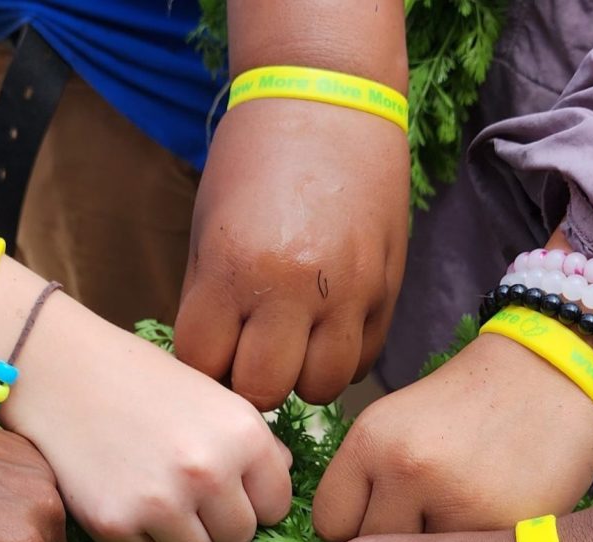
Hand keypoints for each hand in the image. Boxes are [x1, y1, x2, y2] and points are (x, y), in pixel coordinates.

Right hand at [9, 305, 293, 541]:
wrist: (64, 372)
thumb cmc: (144, 382)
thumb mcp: (215, 398)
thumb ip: (255, 443)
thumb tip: (287, 479)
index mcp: (244, 435)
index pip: (277, 507)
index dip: (252, 499)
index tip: (226, 486)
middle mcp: (210, 471)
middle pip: (239, 539)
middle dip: (217, 522)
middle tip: (185, 491)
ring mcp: (162, 501)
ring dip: (181, 537)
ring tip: (156, 494)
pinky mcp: (117, 523)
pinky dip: (137, 537)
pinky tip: (122, 494)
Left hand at [174, 101, 408, 410]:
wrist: (330, 101)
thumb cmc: (252, 163)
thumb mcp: (207, 231)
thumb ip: (207, 305)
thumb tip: (211, 368)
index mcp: (236, 268)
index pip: (206, 364)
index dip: (204, 364)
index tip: (210, 351)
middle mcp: (295, 288)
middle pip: (264, 389)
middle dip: (250, 381)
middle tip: (248, 356)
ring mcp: (350, 293)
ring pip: (321, 388)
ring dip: (299, 378)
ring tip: (290, 347)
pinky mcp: (388, 291)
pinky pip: (361, 362)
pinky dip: (338, 360)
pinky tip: (324, 332)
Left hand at [313, 333, 592, 539]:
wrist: (553, 376)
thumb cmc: (464, 409)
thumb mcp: (394, 426)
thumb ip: (362, 483)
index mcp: (371, 440)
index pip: (328, 523)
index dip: (353, 525)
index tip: (380, 514)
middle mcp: (406, 468)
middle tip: (428, 519)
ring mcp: (456, 499)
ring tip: (458, 521)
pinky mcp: (502, 525)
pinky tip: (486, 528)